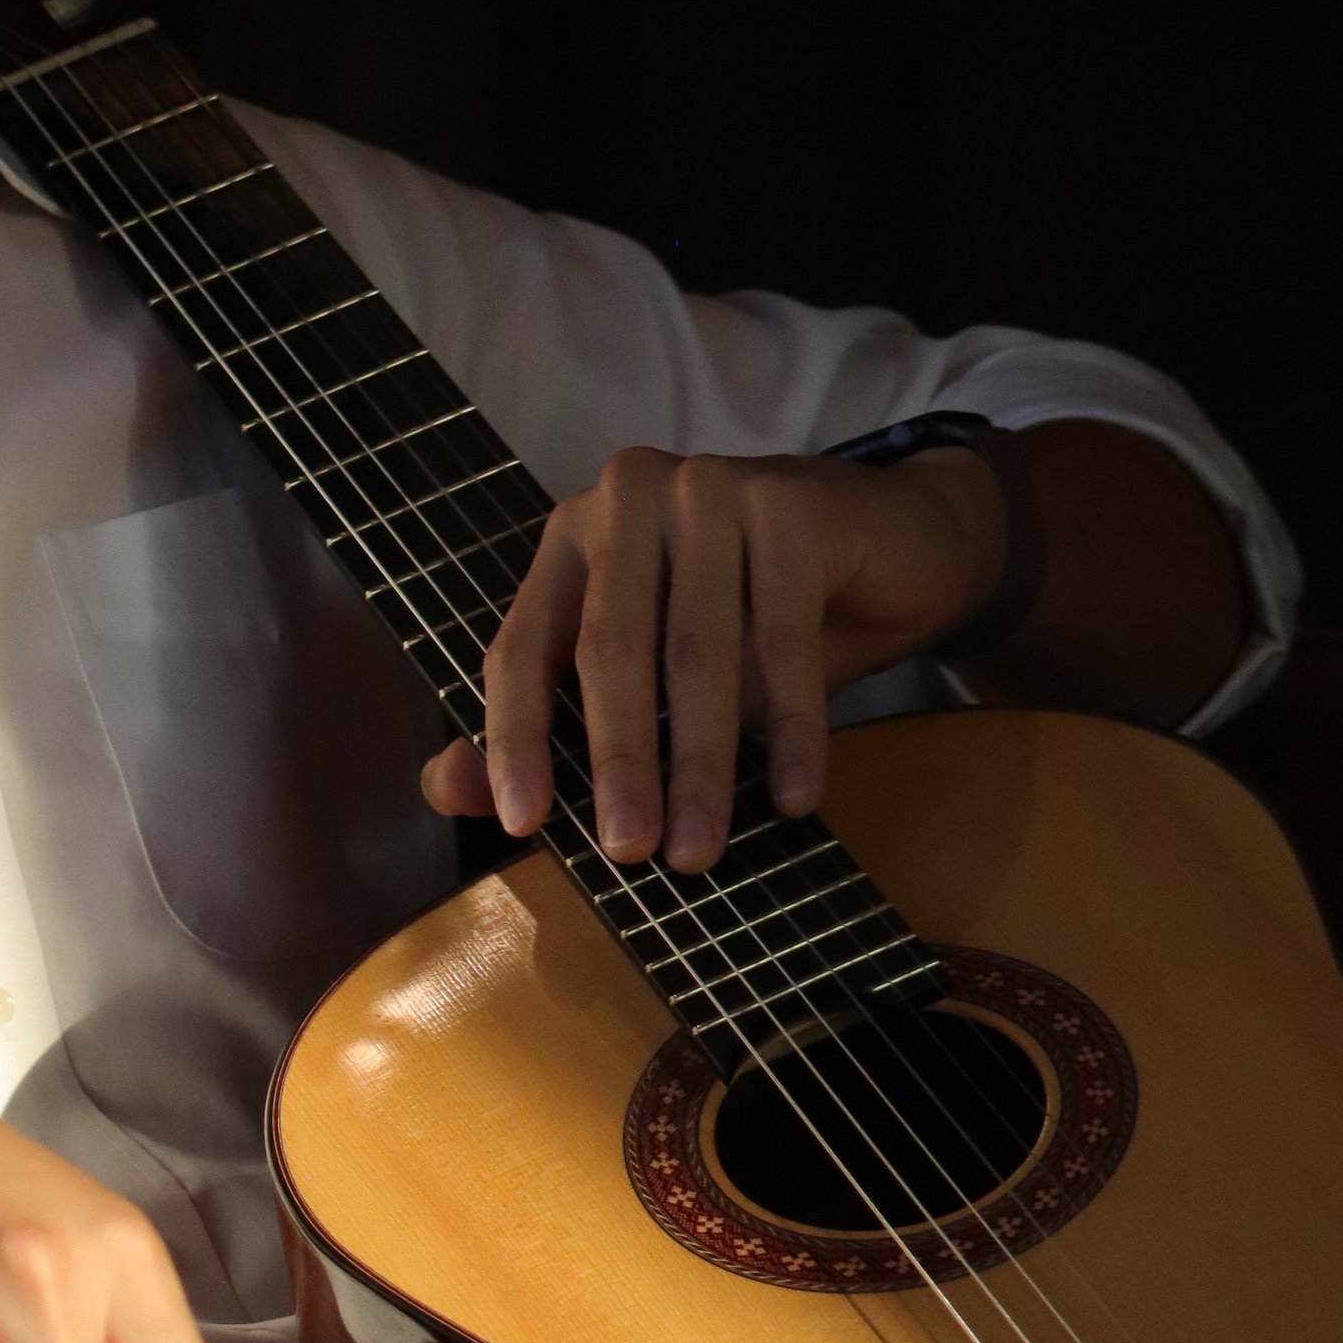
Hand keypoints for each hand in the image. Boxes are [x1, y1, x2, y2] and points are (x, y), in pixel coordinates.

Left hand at [421, 441, 1003, 871]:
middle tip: (631, 854)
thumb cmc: (754, 618)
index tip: (523, 825)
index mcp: (572, 539)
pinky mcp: (789, 503)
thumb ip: (547, 723)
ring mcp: (710, 488)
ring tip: (701, 848)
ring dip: (700, 764)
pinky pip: (782, 636)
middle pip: (608, 652)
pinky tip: (794, 795)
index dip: (514, 738)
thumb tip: (448, 790)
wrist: (894, 546)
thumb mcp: (651, 677)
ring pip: (694, 652)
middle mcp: (628, 499)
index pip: (521, 646)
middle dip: (618, 764)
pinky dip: (789, 727)